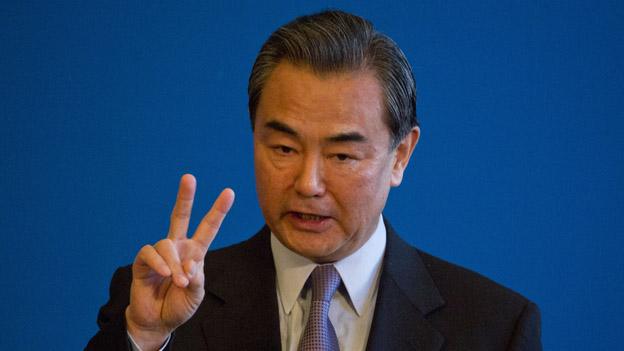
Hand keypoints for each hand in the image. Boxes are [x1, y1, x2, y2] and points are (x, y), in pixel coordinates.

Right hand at [125, 174, 234, 350]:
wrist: (157, 322)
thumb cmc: (179, 305)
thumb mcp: (196, 294)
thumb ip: (196, 277)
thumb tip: (189, 263)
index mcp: (195, 252)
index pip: (208, 227)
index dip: (218, 211)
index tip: (229, 192)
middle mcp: (177, 247)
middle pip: (180, 216)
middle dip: (185, 196)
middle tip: (189, 177)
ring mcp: (160, 253)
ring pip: (166, 244)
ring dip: (175, 264)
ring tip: (178, 282)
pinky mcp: (143, 262)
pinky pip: (149, 253)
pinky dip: (159, 264)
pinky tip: (166, 275)